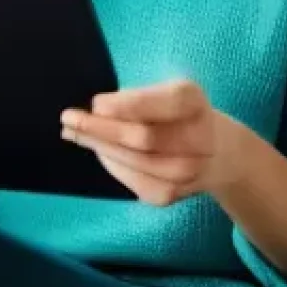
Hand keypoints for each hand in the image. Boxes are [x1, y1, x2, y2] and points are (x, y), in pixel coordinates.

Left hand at [60, 79, 247, 205]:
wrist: (218, 152)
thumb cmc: (177, 111)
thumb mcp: (165, 90)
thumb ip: (137, 97)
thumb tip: (95, 110)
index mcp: (195, 103)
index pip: (164, 104)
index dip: (127, 105)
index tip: (96, 102)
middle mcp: (199, 140)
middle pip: (143, 138)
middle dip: (100, 128)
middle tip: (68, 118)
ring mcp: (187, 172)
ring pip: (134, 161)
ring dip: (98, 146)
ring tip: (73, 133)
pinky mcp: (171, 195)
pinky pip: (131, 180)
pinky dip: (110, 162)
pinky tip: (98, 150)